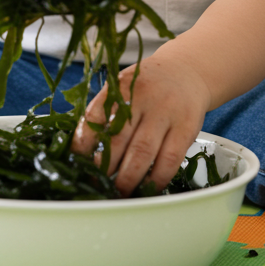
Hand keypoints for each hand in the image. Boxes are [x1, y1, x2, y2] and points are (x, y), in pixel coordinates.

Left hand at [71, 52, 211, 195]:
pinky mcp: (186, 127)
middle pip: (118, 139)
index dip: (83, 143)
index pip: (94, 116)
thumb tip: (82, 151)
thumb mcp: (123, 87)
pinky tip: (147, 188)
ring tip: (118, 193)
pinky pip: (170, 160)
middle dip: (104, 168)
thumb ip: (104, 112)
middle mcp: (143, 97)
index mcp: (120, 86)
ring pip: (142, 152)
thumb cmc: (148, 86)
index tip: (77, 164)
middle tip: (95, 186)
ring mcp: (166, 112)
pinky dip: (156, 179)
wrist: (188, 72)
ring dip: (128, 179)